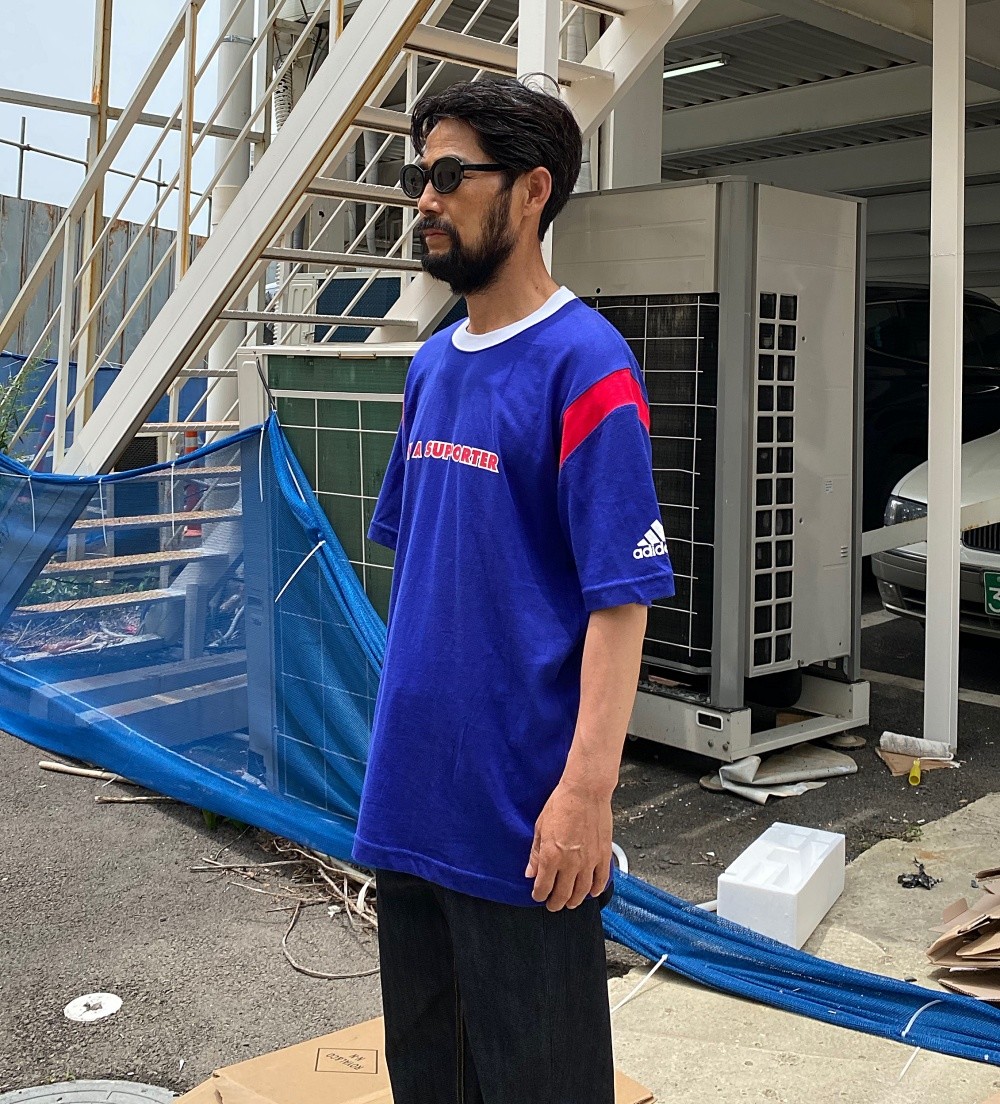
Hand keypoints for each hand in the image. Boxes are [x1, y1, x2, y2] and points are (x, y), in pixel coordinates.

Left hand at [525, 779, 611, 910]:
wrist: (586, 791)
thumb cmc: (561, 803)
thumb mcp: (540, 827)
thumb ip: (536, 853)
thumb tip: (530, 872)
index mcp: (552, 857)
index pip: (543, 887)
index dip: (539, 895)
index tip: (538, 896)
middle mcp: (571, 863)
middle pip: (563, 894)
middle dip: (556, 903)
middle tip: (553, 905)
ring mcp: (589, 861)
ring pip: (582, 892)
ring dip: (575, 900)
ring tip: (570, 903)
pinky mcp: (604, 855)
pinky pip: (601, 880)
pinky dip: (596, 890)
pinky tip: (591, 892)